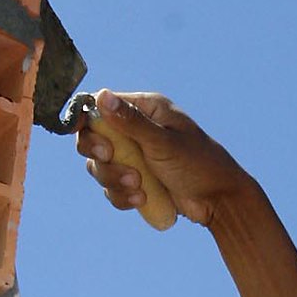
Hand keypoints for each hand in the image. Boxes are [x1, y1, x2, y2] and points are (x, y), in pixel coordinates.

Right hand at [75, 90, 259, 228]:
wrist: (219, 200)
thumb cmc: (198, 163)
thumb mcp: (163, 141)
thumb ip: (131, 122)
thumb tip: (102, 96)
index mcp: (145, 110)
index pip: (101, 107)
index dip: (85, 118)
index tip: (77, 130)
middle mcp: (136, 131)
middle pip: (93, 139)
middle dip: (99, 154)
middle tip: (109, 157)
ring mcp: (135, 157)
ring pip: (100, 168)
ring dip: (114, 179)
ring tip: (139, 186)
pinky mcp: (136, 181)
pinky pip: (112, 189)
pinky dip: (122, 196)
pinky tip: (142, 199)